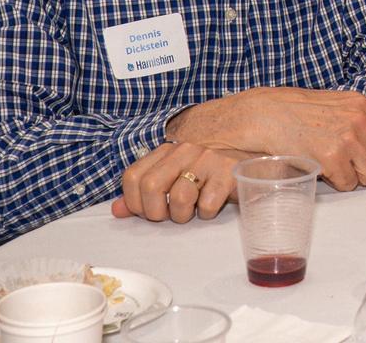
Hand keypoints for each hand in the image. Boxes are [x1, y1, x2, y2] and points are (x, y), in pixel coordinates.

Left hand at [112, 140, 249, 222]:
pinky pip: (207, 204)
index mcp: (166, 151)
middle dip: (156, 212)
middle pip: (150, 186)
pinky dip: (206, 213)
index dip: (135, 203)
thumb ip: (143, 194)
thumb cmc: (207, 175)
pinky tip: (212, 204)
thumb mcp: (173, 179)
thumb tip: (117, 210)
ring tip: (192, 210)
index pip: (132, 177)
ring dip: (183, 215)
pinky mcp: (228, 172)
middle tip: (169, 215)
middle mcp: (183, 150)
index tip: (149, 212)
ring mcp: (207, 159)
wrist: (249, 161)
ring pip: (179, 197)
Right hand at [167, 87, 365, 190]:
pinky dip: (336, 182)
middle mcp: (359, 120)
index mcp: (362, 104)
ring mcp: (348, 138)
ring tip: (334, 166)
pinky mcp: (333, 157)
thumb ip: (357, 119)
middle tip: (354, 168)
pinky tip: (322, 169)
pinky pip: (347, 183)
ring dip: (354, 176)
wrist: (267, 116)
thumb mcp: (336, 105)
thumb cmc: (297, 112)